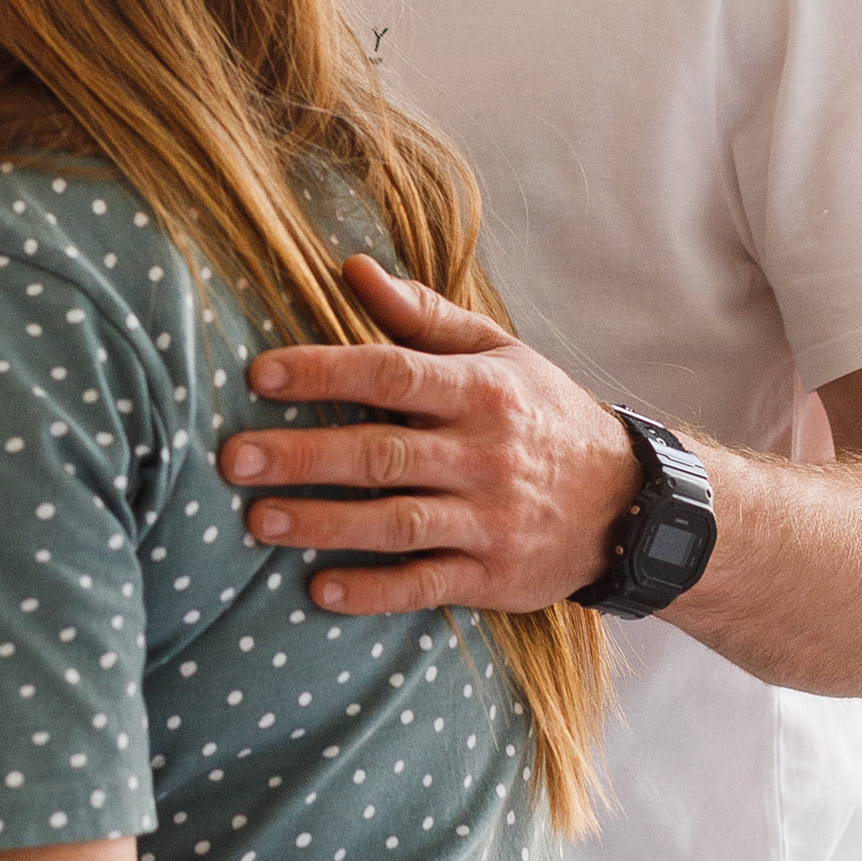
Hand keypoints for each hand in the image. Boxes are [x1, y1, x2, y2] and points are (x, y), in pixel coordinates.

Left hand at [220, 255, 639, 615]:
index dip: (325, 372)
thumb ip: (423, 317)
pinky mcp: (492, 576)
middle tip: (233, 459)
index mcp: (481, 391)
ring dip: (325, 524)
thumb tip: (351, 269)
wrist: (628, 506)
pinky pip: (426, 584)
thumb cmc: (543, 416)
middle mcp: (485, 454)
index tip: (260, 375)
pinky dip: (374, 591)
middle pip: (383, 453)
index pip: (393, 374)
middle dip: (303, 456)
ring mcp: (490, 520)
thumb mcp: (499, 354)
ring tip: (258, 522)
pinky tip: (321, 589)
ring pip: (398, 522)